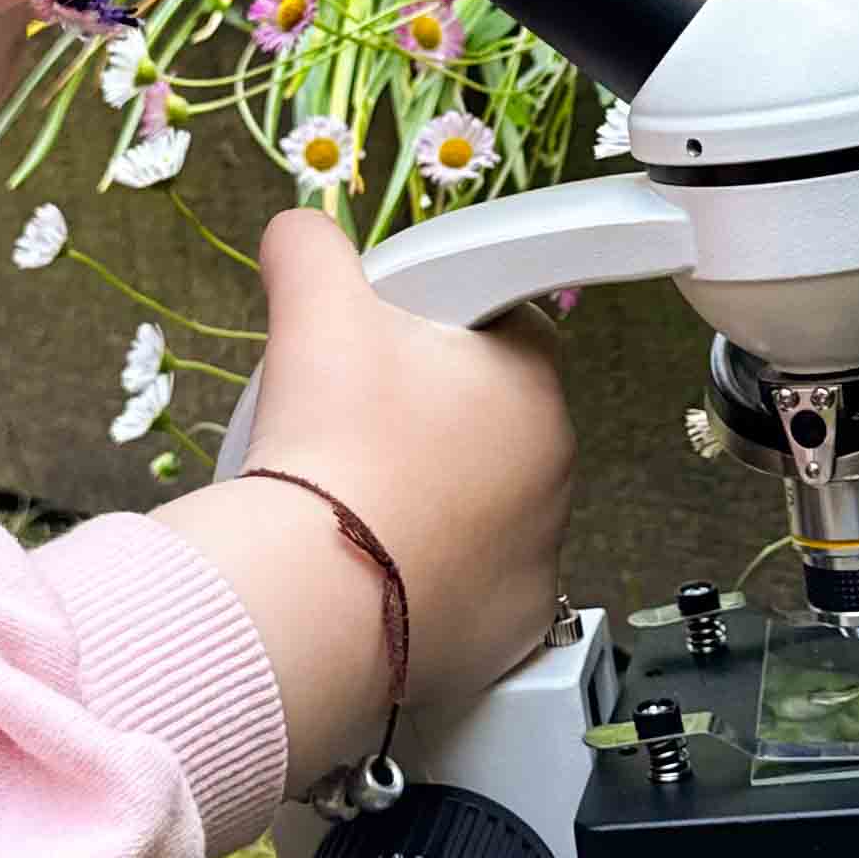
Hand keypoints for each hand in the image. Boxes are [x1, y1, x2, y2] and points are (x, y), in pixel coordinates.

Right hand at [155, 210, 575, 786]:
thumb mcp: (314, 312)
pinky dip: (431, 578)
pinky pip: (474, 586)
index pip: (505, 325)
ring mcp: (543, 552)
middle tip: (352, 429)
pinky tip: (376, 569)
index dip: (440, 328)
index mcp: (533, 376)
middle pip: (488, 419)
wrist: (317, 597)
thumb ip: (311, 249)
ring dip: (430, 499)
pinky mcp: (515, 626)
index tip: (384, 350)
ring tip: (354, 504)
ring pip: (481, 504)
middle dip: (428, 419)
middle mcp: (558, 465)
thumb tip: (300, 232)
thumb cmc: (333, 448)